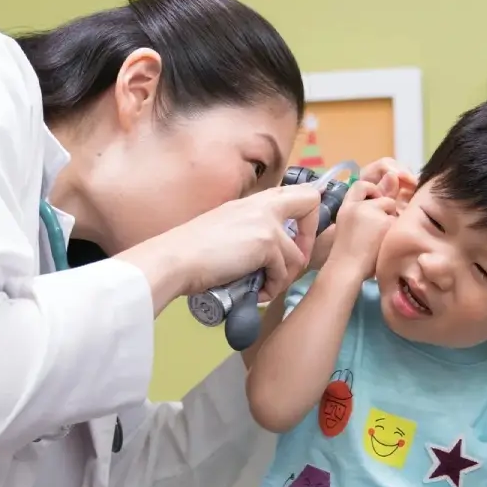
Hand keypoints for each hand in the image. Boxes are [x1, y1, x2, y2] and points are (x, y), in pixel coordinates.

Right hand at [118, 183, 320, 308]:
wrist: (175, 259)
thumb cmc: (191, 250)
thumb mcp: (226, 228)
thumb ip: (249, 230)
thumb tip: (265, 252)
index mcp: (253, 200)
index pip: (298, 193)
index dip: (305, 218)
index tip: (293, 242)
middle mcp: (264, 205)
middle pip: (311, 203)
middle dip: (309, 239)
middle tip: (290, 265)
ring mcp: (267, 223)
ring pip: (298, 254)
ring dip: (284, 277)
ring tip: (262, 288)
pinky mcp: (266, 243)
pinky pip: (284, 273)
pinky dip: (271, 289)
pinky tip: (253, 294)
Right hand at [310, 159, 414, 270]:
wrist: (347, 268)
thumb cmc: (349, 251)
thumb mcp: (351, 224)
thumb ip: (365, 208)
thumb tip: (391, 178)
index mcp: (346, 206)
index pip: (361, 185)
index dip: (371, 191)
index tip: (374, 203)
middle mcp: (358, 205)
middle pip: (381, 197)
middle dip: (384, 210)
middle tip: (375, 230)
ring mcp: (371, 211)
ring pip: (392, 206)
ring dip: (390, 220)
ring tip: (379, 238)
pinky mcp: (385, 221)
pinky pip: (398, 219)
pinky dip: (395, 230)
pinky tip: (385, 242)